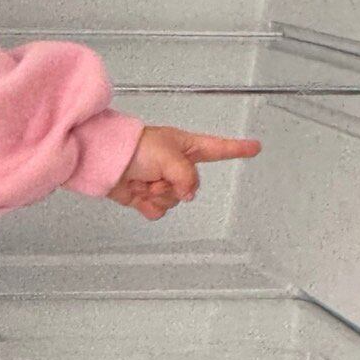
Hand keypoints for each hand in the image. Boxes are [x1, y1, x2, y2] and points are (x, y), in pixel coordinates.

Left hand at [108, 125, 261, 219]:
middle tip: (156, 176)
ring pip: (173, 202)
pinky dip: (148, 206)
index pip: (218, 149)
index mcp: (186, 147)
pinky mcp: (145, 196)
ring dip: (157, 196)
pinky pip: (157, 212)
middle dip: (173, 186)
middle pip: (191, 187)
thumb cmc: (134, 147)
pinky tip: (138, 195)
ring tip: (143, 182)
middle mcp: (176, 166)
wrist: (104, 160)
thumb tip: (189, 195)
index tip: (255, 147)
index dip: (237, 149)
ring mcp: (161, 182)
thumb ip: (187, 176)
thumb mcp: (169, 155)